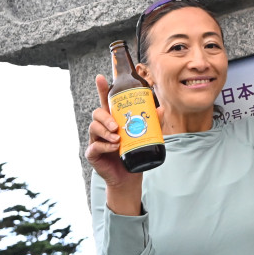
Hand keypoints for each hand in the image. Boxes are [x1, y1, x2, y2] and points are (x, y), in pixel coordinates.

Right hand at [85, 75, 153, 195]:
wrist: (129, 177)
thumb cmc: (134, 153)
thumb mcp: (145, 136)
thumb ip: (152, 123)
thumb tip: (160, 109)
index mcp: (113, 120)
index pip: (106, 102)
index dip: (103, 89)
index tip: (101, 78)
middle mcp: (102, 128)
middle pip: (97, 113)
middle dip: (106, 117)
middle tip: (116, 126)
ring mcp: (96, 140)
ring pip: (93, 128)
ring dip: (105, 131)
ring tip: (118, 138)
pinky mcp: (93, 154)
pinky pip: (94, 146)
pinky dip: (105, 146)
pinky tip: (114, 147)